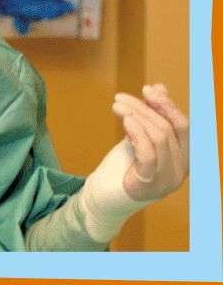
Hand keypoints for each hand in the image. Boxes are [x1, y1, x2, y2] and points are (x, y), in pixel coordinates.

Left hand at [112, 84, 188, 200]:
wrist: (102, 197)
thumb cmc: (121, 167)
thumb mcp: (138, 137)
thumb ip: (150, 116)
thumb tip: (158, 87)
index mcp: (183, 158)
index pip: (182, 126)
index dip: (167, 105)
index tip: (147, 89)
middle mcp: (181, 170)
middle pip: (167, 129)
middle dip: (144, 109)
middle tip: (120, 98)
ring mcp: (167, 180)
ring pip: (158, 137)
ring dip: (135, 116)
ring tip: (116, 106)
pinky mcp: (149, 184)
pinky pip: (148, 153)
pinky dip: (136, 132)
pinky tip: (124, 120)